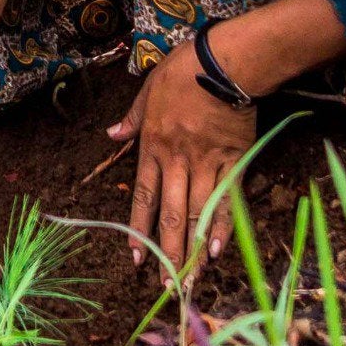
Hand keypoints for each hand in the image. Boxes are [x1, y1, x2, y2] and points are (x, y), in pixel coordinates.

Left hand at [114, 40, 259, 271]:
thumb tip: (111, 135)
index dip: (139, 230)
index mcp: (153, 146)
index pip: (143, 197)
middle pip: (171, 214)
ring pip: (198, 213)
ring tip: (191, 279)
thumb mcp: (148, 89)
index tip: (137, 258)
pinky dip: (223, 225)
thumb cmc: (183, 70)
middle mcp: (177, 161)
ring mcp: (207, 163)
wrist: (224, 61)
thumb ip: (132, 118)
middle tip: (167, 284)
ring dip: (193, 248)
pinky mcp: (234, 160)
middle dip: (168, 252)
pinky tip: (218, 250)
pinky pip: (228, 198)